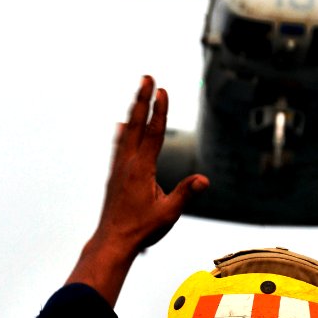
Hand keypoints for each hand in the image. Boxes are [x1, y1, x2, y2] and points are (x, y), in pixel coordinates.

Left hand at [66, 76, 208, 305]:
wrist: (112, 241)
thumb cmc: (141, 229)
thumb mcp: (168, 213)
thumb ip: (186, 194)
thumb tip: (205, 180)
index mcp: (141, 169)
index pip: (153, 133)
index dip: (159, 111)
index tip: (162, 90)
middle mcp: (127, 163)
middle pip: (136, 124)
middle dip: (142, 99)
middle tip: (146, 77)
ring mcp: (118, 168)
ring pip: (126, 132)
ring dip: (133, 110)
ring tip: (137, 93)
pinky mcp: (115, 175)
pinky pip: (119, 145)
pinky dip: (122, 130)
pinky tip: (121, 125)